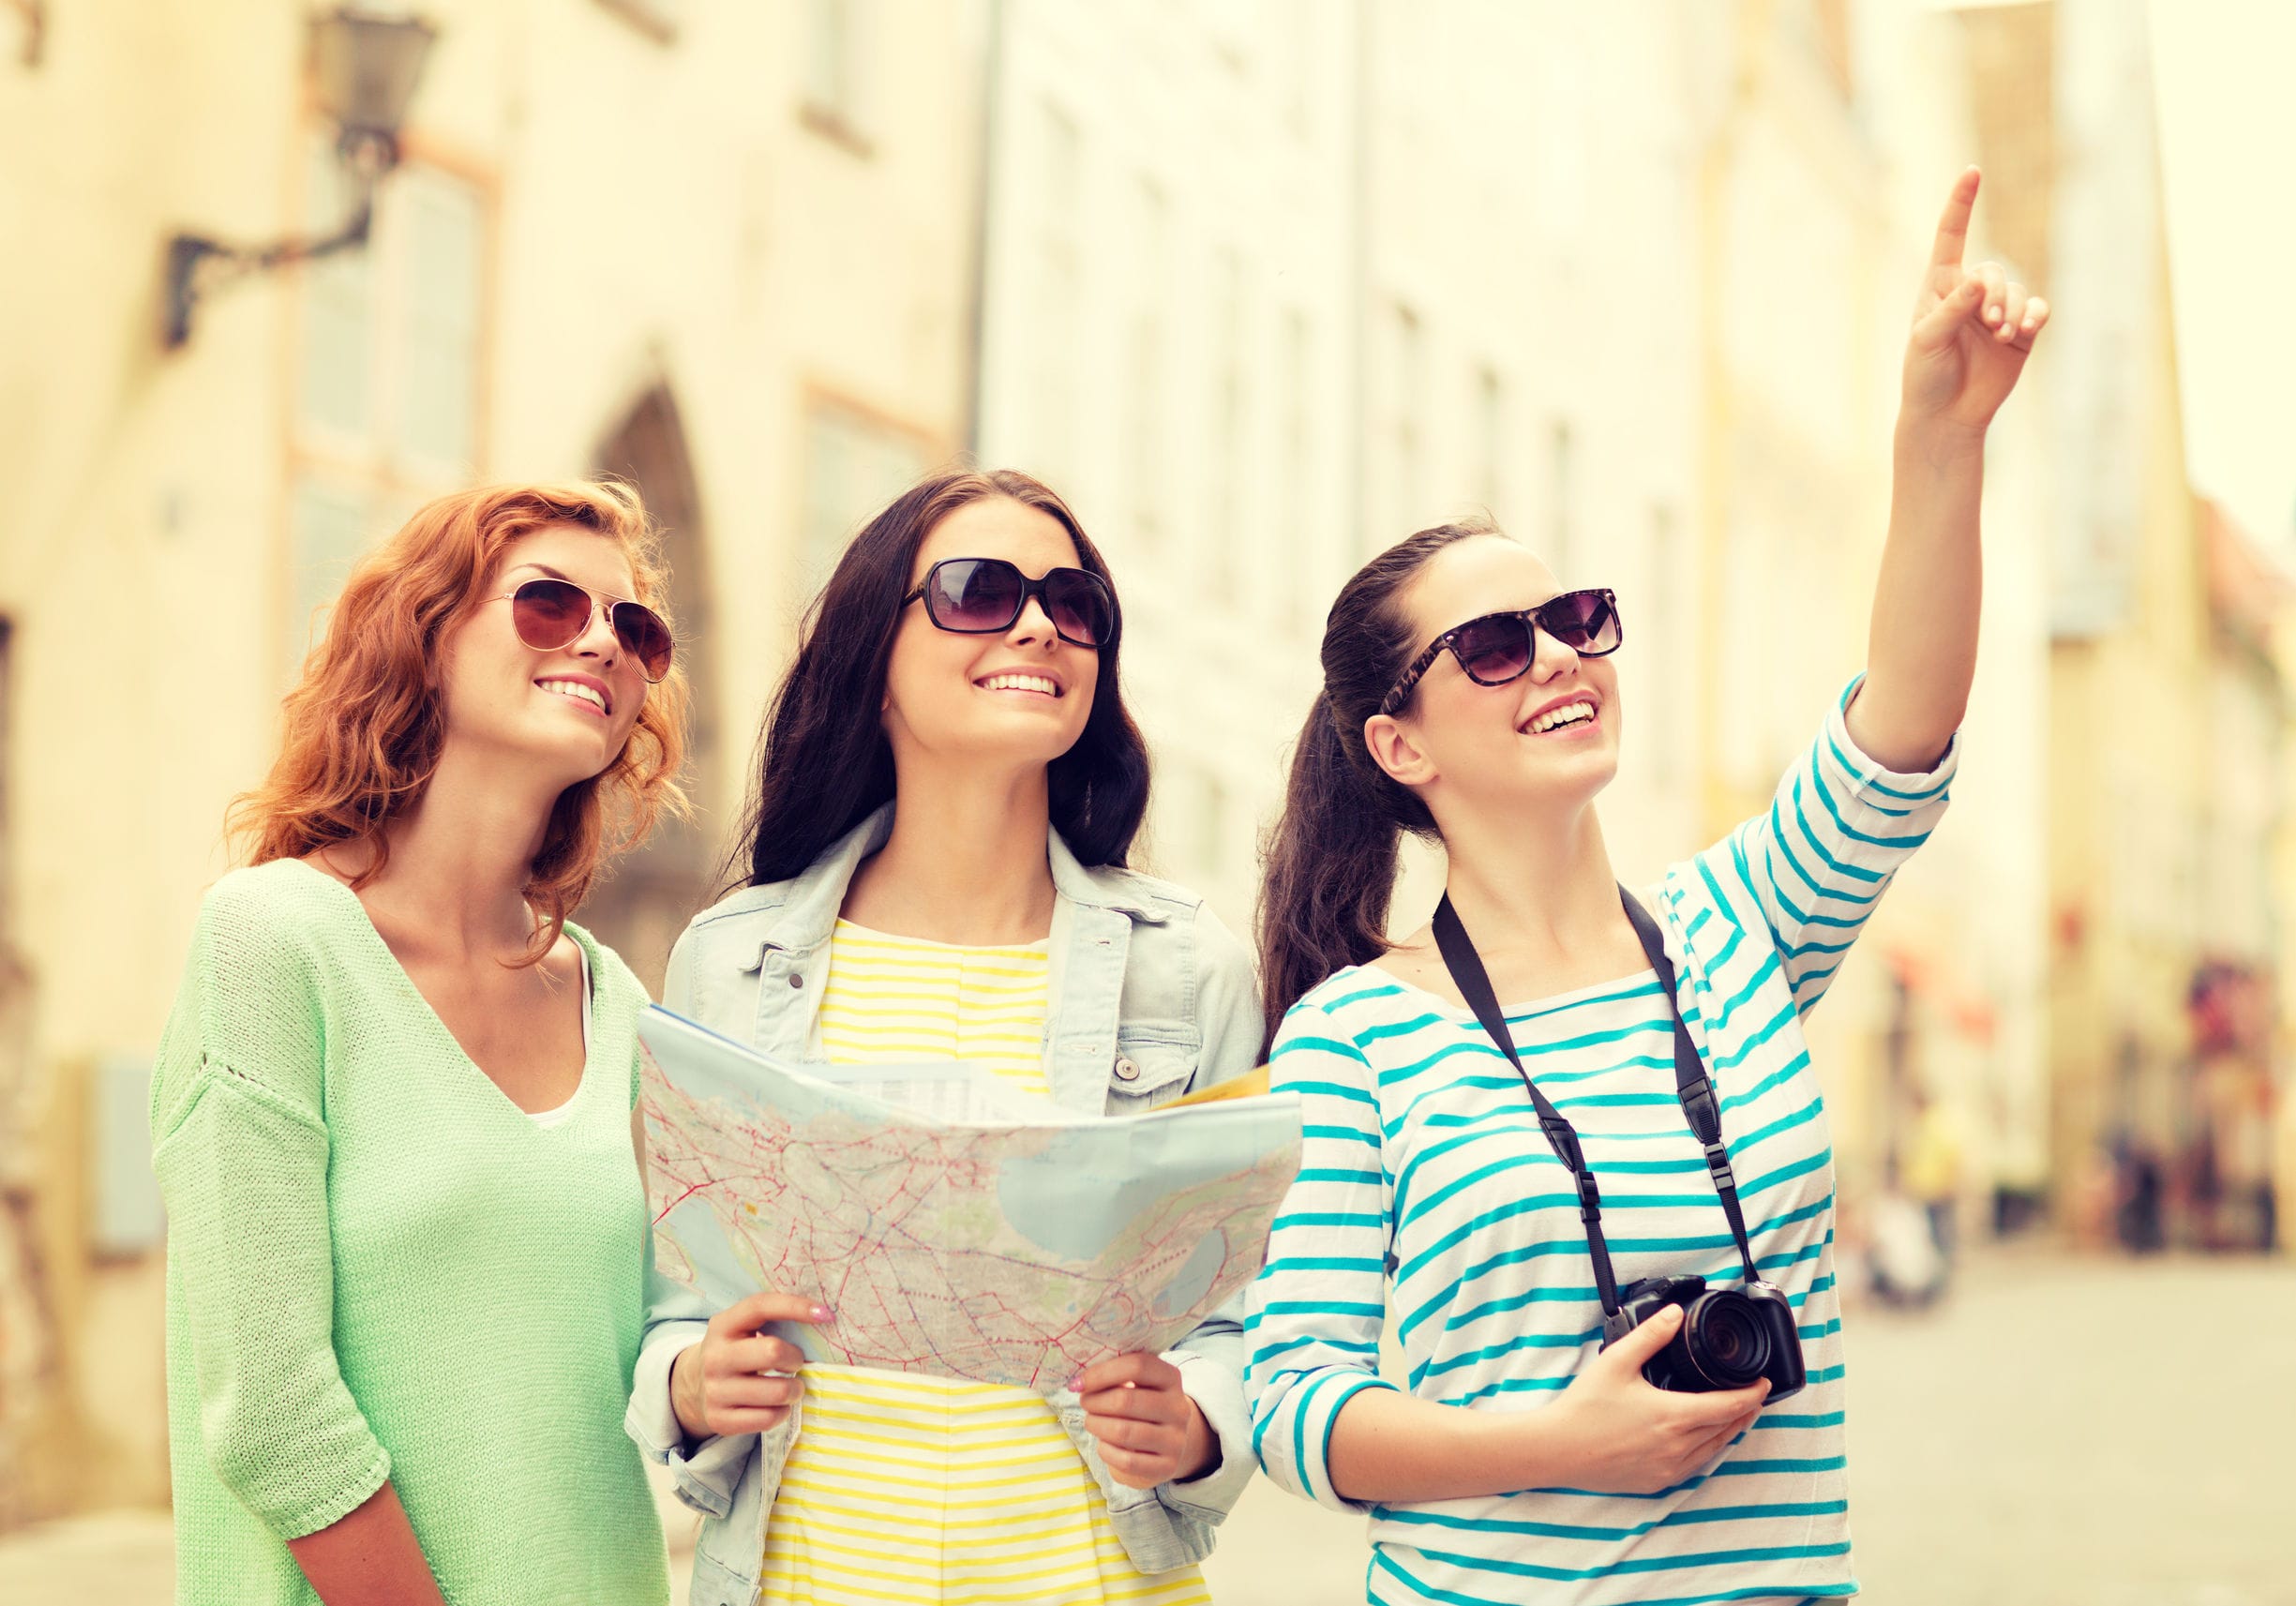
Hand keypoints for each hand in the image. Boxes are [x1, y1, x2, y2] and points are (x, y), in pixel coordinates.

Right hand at [670, 1291, 826, 1440]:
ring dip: (795, 1390)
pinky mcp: (720, 1419)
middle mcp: (715, 1357)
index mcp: (723, 1325)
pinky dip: (783, 1412)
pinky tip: (779, 1405)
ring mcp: (715, 1390)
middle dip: (796, 1359)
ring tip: (793, 1387)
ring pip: (777, 1391)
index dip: (795, 1306)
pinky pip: (769, 1418)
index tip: (825, 1314)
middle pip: (773, 1352)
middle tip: (797, 1364)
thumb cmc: (736, 1351)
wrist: (694, 1386)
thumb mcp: (742, 1329)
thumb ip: (772, 1322)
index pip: (761, 1306)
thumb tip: (822, 1318)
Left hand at [1073, 1352, 1216, 1489]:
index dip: (1102, 1373)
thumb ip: (1116, 1376)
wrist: (1169, 1443)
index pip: (1137, 1366)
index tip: (1079, 1383)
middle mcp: (1178, 1408)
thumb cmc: (1142, 1407)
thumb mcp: (1138, 1384)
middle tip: (1084, 1402)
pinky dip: (1106, 1451)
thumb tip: (1082, 1382)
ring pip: (1123, 1432)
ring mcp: (1176, 1440)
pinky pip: (1127, 1461)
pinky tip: (1104, 1445)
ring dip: (1097, 1426)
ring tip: (1091, 1422)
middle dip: (1095, 1402)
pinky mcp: (1167, 1467)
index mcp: (1171, 1378)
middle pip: (1126, 1400)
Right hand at [1536, 1307, 1768, 1494]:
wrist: (1558, 1449)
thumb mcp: (1616, 1362)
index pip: (1730, 1406)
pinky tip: (1702, 1438)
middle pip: (1728, 1429)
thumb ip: (1651, 1335)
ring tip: (1736, 1414)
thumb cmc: (1584, 1407)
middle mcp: (1678, 1447)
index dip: (1753, 1394)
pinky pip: (1695, 1466)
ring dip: (1729, 1431)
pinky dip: (1708, 1449)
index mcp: (1674, 1416)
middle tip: (1753, 1394)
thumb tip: (1675, 1314)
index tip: (1763, 1383)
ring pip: (1714, 1450)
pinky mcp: (1657, 1481)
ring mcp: (1669, 1468)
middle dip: (1745, 1410)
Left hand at [1901, 167, 2049, 434]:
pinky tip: (2029, 328)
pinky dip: (2035, 313)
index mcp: (1939, 287)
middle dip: (1996, 294)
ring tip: (2003, 334)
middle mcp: (1970, 293)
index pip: (1951, 237)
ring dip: (2013, 308)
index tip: (1972, 172)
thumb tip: (1978, 280)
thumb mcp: (1927, 341)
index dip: (1961, 204)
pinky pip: (2036, 308)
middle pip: (1994, 270)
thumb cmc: (1925, 376)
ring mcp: (1997, 311)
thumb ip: (1952, 309)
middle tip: (1989, 323)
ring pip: (2017, 290)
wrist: (1946, 415)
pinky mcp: (2021, 331)